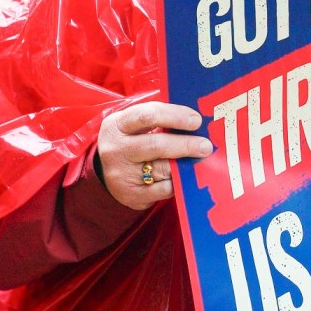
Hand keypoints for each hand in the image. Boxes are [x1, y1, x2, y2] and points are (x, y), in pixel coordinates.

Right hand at [96, 102, 213, 210]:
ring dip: (185, 164)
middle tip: (205, 146)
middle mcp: (115, 149)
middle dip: (186, 145)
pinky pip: (163, 190)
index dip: (176, 116)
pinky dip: (178, 183)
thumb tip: (197, 121)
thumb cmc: (132, 140)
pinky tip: (183, 176)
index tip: (196, 121)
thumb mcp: (136, 125)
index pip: (148, 115)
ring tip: (198, 159)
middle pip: (156, 145)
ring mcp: (120, 174)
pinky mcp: (130, 195)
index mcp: (117, 125)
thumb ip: (161, 120)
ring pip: (162, 169)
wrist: (105, 171)